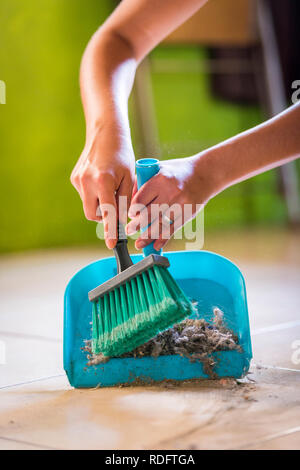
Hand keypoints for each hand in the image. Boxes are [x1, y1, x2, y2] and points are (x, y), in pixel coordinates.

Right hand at [71, 120, 134, 248]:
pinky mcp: (74, 178)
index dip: (110, 230)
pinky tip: (101, 180)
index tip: (112, 244)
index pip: (107, 213)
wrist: (105, 133)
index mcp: (103, 181)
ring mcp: (78, 180)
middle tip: (115, 205)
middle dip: (104, 215)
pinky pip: (85, 195)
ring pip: (89, 205)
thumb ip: (126, 200)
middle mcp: (87, 182)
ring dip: (100, 203)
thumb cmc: (122, 155)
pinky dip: (94, 194)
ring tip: (110, 187)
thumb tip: (122, 220)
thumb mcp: (129, 178)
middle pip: (93, 214)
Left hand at [126, 154, 215, 250]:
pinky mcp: (188, 214)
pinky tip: (155, 245)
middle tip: (129, 230)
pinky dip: (163, 239)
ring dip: (147, 236)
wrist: (206, 173)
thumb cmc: (179, 171)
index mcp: (160, 180)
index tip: (131, 215)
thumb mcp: (160, 168)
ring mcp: (180, 205)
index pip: (140, 200)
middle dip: (136, 226)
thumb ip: (143, 182)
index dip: (133, 210)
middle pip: (148, 215)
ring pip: (159, 225)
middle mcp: (170, 193)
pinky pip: (173, 229)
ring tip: (139, 242)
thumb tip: (130, 200)